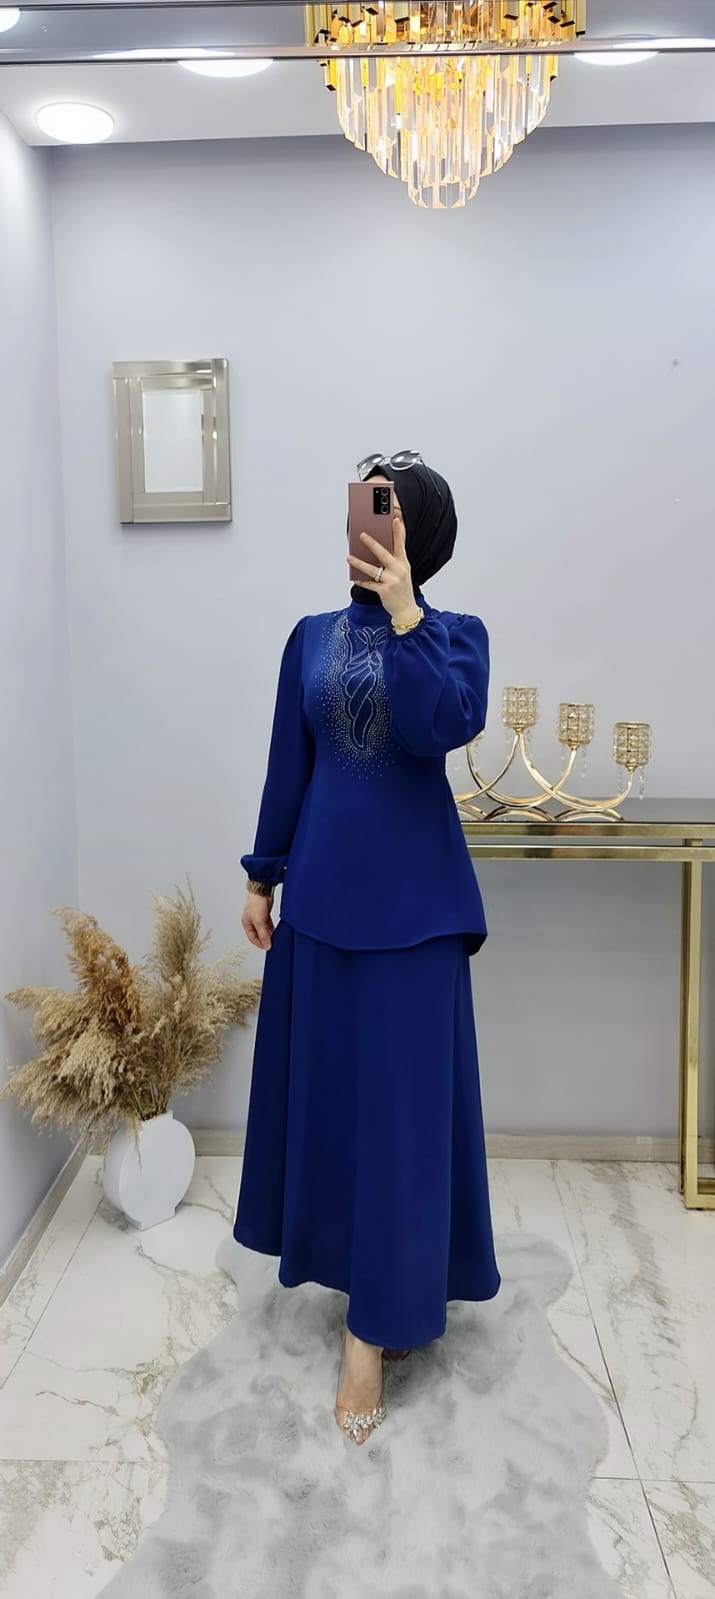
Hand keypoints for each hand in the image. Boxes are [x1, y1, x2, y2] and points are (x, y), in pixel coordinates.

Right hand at [242, 891, 274, 951]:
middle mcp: (252, 921)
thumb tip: (267, 945)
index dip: (260, 944)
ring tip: (275, 938)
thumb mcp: (259, 922)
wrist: (262, 890)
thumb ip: (263, 935)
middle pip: (259, 934)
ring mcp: (259, 918)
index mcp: (246, 924)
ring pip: (264, 930)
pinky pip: (268, 925)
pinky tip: (276, 931)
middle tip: (273, 943)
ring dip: (269, 934)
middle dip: (265, 939)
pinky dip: (272, 928)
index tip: (268, 947)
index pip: (252, 938)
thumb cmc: (256, 903)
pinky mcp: (265, 914)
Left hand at [347, 513, 420, 629]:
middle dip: (372, 544)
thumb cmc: (401, 587)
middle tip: (361, 535)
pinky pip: (369, 584)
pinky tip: (354, 577)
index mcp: (403, 563)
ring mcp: (392, 581)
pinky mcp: (385, 591)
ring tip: (349, 557)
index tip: (396, 519)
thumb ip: (393, 559)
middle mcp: (399, 570)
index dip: (399, 532)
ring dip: (359, 563)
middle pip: (383, 554)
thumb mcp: (402, 571)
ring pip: (372, 569)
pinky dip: (361, 580)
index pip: (401, 544)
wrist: (406, 609)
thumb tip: (376, 547)